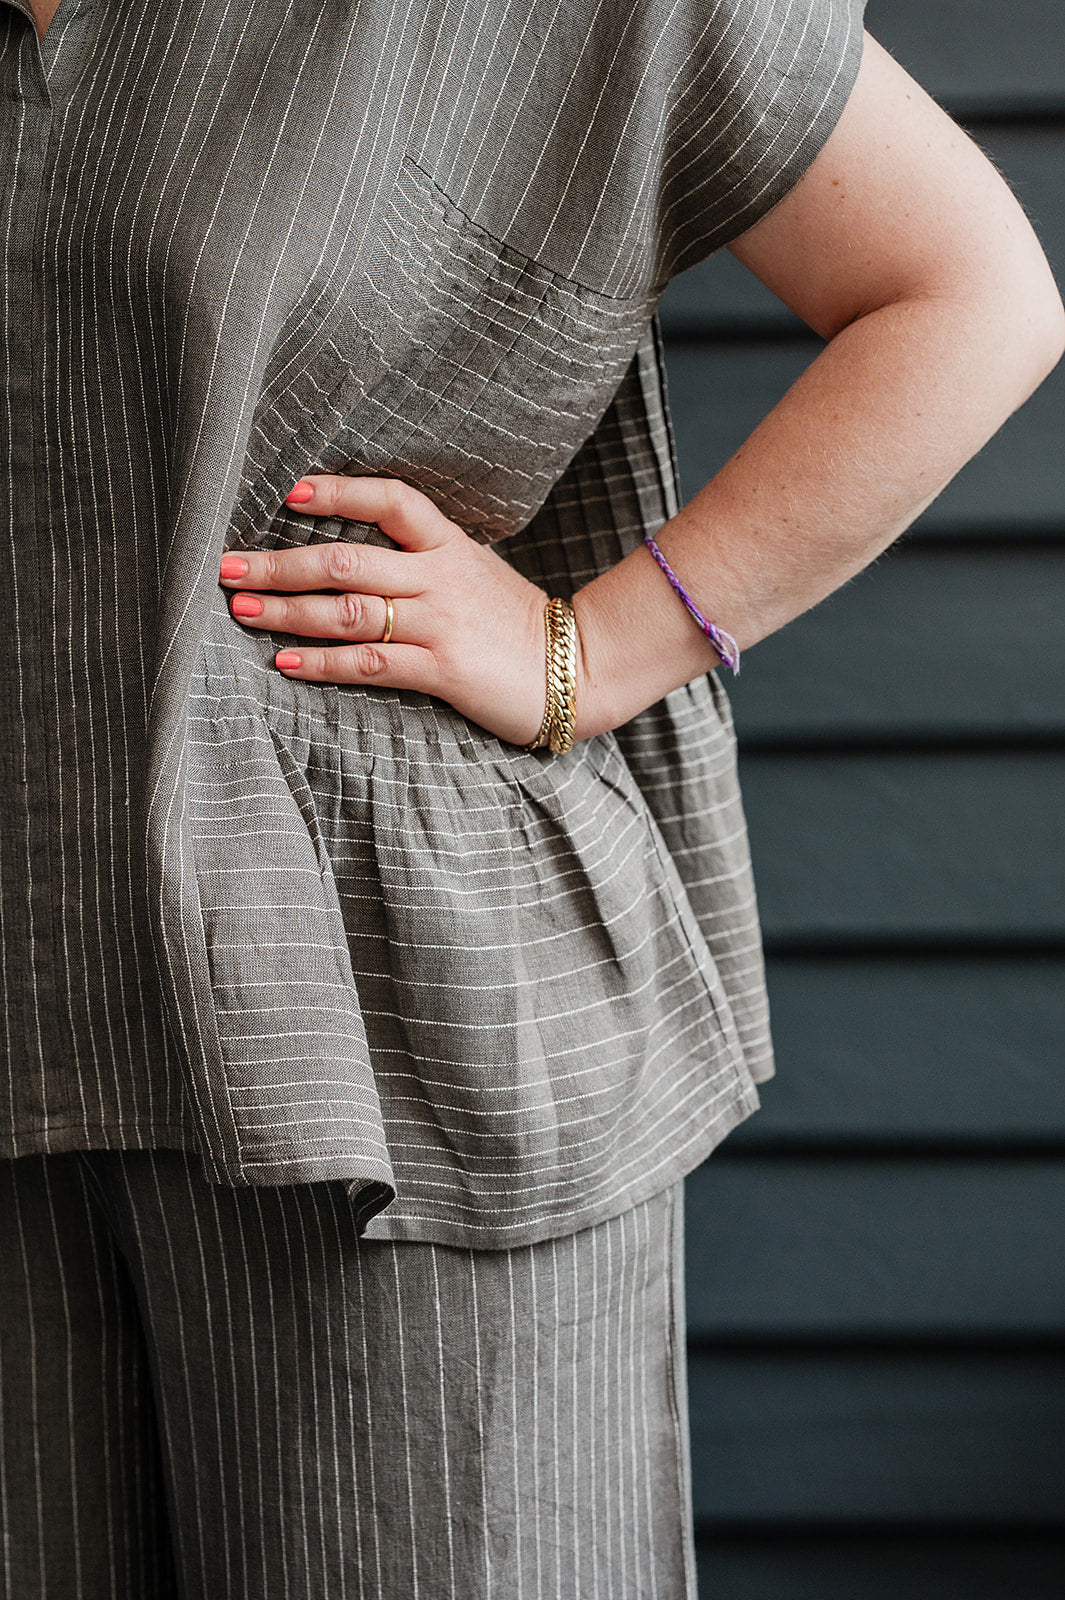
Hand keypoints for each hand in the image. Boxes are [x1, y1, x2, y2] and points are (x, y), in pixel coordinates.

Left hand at [219, 475, 557, 746]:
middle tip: (229, 565)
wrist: (577, 668)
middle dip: (280, 562)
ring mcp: (440, 624)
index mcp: (449, 546)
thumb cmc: (514, 622)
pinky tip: (285, 662)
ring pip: (349, 611)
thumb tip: (357, 550)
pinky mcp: (441, 670)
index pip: (389, 500)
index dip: (338, 494)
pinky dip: (323, 663)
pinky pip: (370, 664)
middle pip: (347, 560)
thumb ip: (423, 557)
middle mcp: (439, 578)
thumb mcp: (475, 571)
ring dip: (289, 610)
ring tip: (244, 609)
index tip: (289, 494)